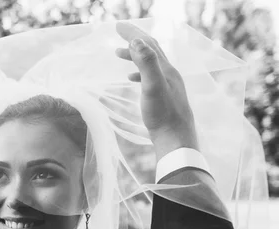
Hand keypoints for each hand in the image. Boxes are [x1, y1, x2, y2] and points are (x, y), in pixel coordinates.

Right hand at [115, 22, 198, 159]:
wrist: (176, 139)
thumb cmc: (163, 115)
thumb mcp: (152, 87)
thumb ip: (146, 62)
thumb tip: (137, 40)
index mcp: (166, 69)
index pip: (148, 44)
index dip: (132, 33)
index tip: (117, 26)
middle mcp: (169, 74)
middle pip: (150, 50)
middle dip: (133, 39)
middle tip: (118, 32)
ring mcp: (168, 85)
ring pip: (150, 63)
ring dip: (134, 55)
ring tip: (118, 54)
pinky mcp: (165, 97)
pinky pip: (150, 77)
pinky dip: (138, 72)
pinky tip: (130, 79)